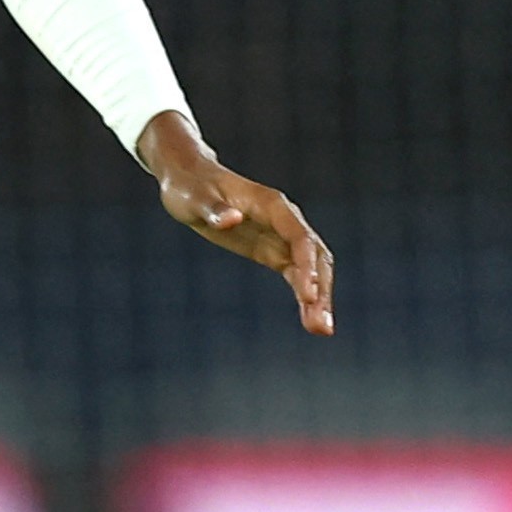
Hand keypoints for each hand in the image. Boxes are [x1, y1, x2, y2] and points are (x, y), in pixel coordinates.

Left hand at [140, 110, 335, 336]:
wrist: (189, 179)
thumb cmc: (190, 187)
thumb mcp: (195, 198)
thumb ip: (214, 210)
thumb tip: (231, 220)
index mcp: (273, 205)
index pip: (299, 237)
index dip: (307, 265)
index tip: (307, 295)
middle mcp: (285, 221)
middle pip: (315, 257)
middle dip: (321, 290)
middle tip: (321, 326)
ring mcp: (281, 237)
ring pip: (311, 269)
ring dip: (319, 298)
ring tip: (320, 331)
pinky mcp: (272, 251)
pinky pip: (296, 276)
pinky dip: (305, 297)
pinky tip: (309, 320)